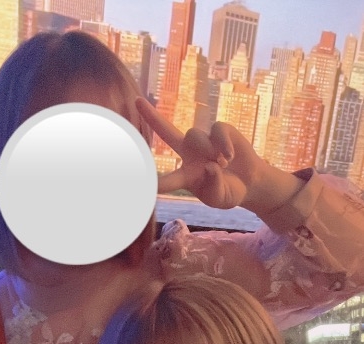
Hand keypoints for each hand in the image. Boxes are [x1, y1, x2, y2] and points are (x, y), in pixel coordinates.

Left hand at [136, 97, 303, 214]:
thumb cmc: (230, 191)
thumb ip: (214, 187)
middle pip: (168, 132)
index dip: (159, 183)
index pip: (168, 180)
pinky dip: (223, 144)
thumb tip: (211, 166)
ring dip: (207, 150)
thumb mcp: (221, 198)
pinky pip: (217, 130)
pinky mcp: (221, 130)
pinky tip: (229, 156)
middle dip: (153, 116)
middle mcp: (190, 154)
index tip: (145, 185)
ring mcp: (204, 140)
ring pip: (194, 135)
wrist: (250, 181)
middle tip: (137, 101)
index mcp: (185, 176)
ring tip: (223, 164)